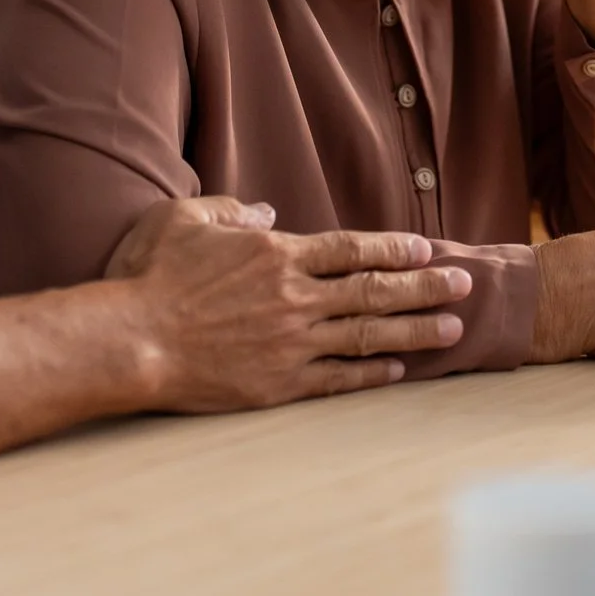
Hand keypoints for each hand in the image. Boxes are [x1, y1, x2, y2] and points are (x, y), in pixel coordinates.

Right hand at [107, 195, 472, 411]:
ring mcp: (291, 344)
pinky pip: (338, 378)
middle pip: (376, 291)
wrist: (129, 341)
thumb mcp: (184, 220)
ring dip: (415, 330)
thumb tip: (265, 215)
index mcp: (278, 257)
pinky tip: (400, 370)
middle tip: (465, 284)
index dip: (394, 249)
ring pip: (368, 335)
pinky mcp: (278, 384)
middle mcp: (295, 299)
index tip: (426, 249)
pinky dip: (372, 373)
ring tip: (453, 329)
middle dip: (426, 287)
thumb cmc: (149, 277)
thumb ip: (229, 212)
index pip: (353, 250)